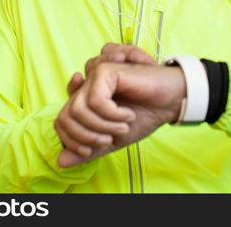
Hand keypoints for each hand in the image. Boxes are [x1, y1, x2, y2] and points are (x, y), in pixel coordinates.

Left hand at [55, 44, 181, 167]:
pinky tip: (127, 114)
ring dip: (101, 125)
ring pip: (78, 109)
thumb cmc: (145, 115)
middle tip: (108, 140)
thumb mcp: (114, 139)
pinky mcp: (106, 71)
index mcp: (86, 101)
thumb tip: (61, 161)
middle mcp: (87, 87)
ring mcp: (95, 77)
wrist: (170, 101)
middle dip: (86, 136)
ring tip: (122, 126)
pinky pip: (96, 100)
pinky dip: (112, 114)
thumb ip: (89, 149)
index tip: (92, 149)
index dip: (72, 140)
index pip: (60, 121)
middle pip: (65, 116)